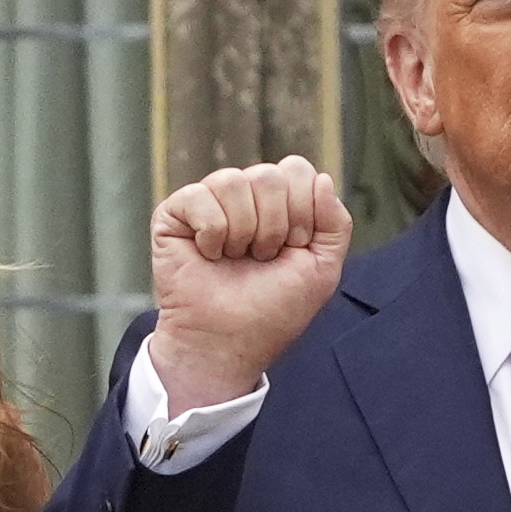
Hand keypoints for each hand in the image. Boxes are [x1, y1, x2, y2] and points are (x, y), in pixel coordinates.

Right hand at [148, 157, 350, 410]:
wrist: (229, 341)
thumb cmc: (273, 309)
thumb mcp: (322, 268)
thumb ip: (335, 223)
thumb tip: (322, 178)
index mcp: (280, 202)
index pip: (297, 170)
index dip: (302, 211)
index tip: (294, 248)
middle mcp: (245, 195)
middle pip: (268, 174)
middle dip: (274, 227)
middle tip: (262, 258)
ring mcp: (209, 201)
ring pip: (233, 181)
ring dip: (243, 232)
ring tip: (235, 259)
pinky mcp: (175, 213)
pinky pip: (200, 197)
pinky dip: (212, 234)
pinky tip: (209, 255)